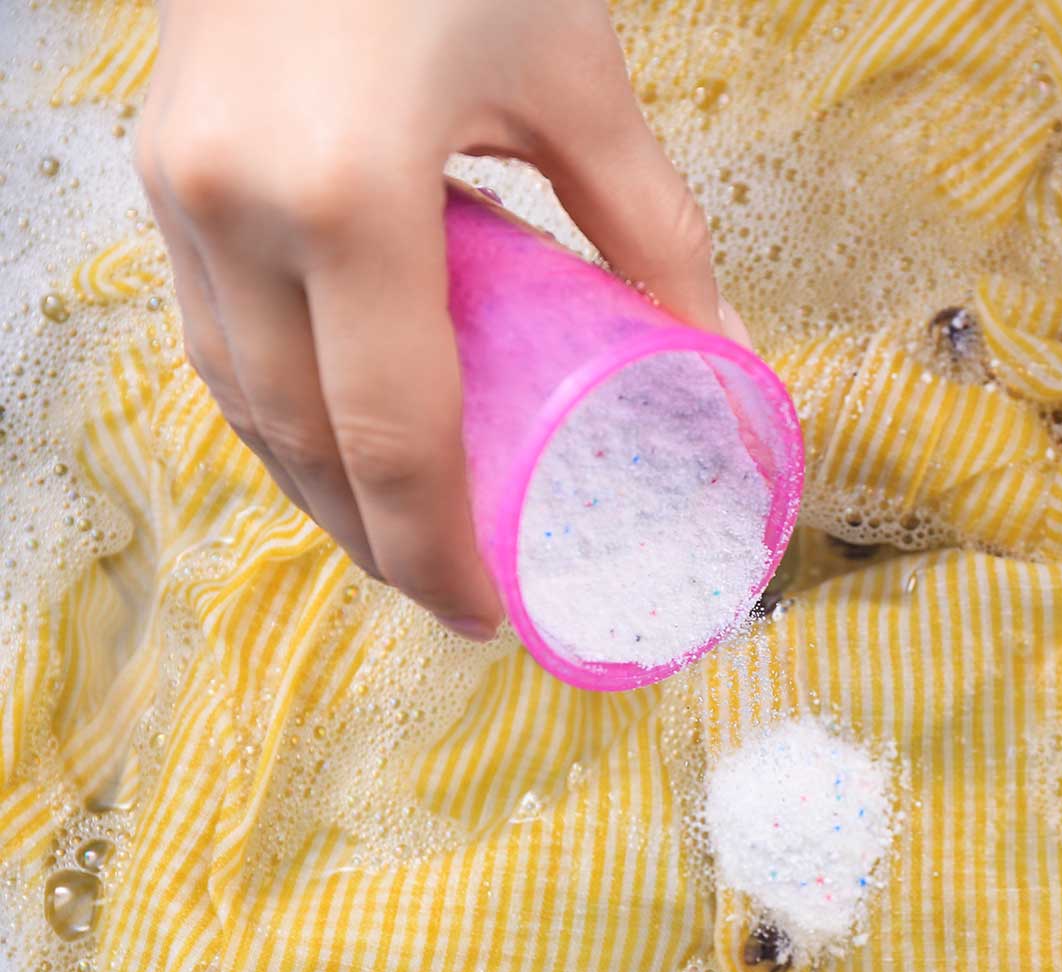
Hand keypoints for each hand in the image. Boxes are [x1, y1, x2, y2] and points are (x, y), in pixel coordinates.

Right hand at [136, 0, 722, 637]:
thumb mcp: (577, 83)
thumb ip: (648, 226)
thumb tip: (716, 351)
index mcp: (346, 196)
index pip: (391, 434)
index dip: (438, 550)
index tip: (488, 615)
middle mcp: (234, 207)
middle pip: (298, 439)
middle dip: (374, 539)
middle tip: (453, 593)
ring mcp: (177, 187)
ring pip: (235, 394)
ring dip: (314, 484)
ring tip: (400, 536)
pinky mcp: (161, 166)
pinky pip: (210, 329)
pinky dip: (272, 403)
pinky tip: (333, 433)